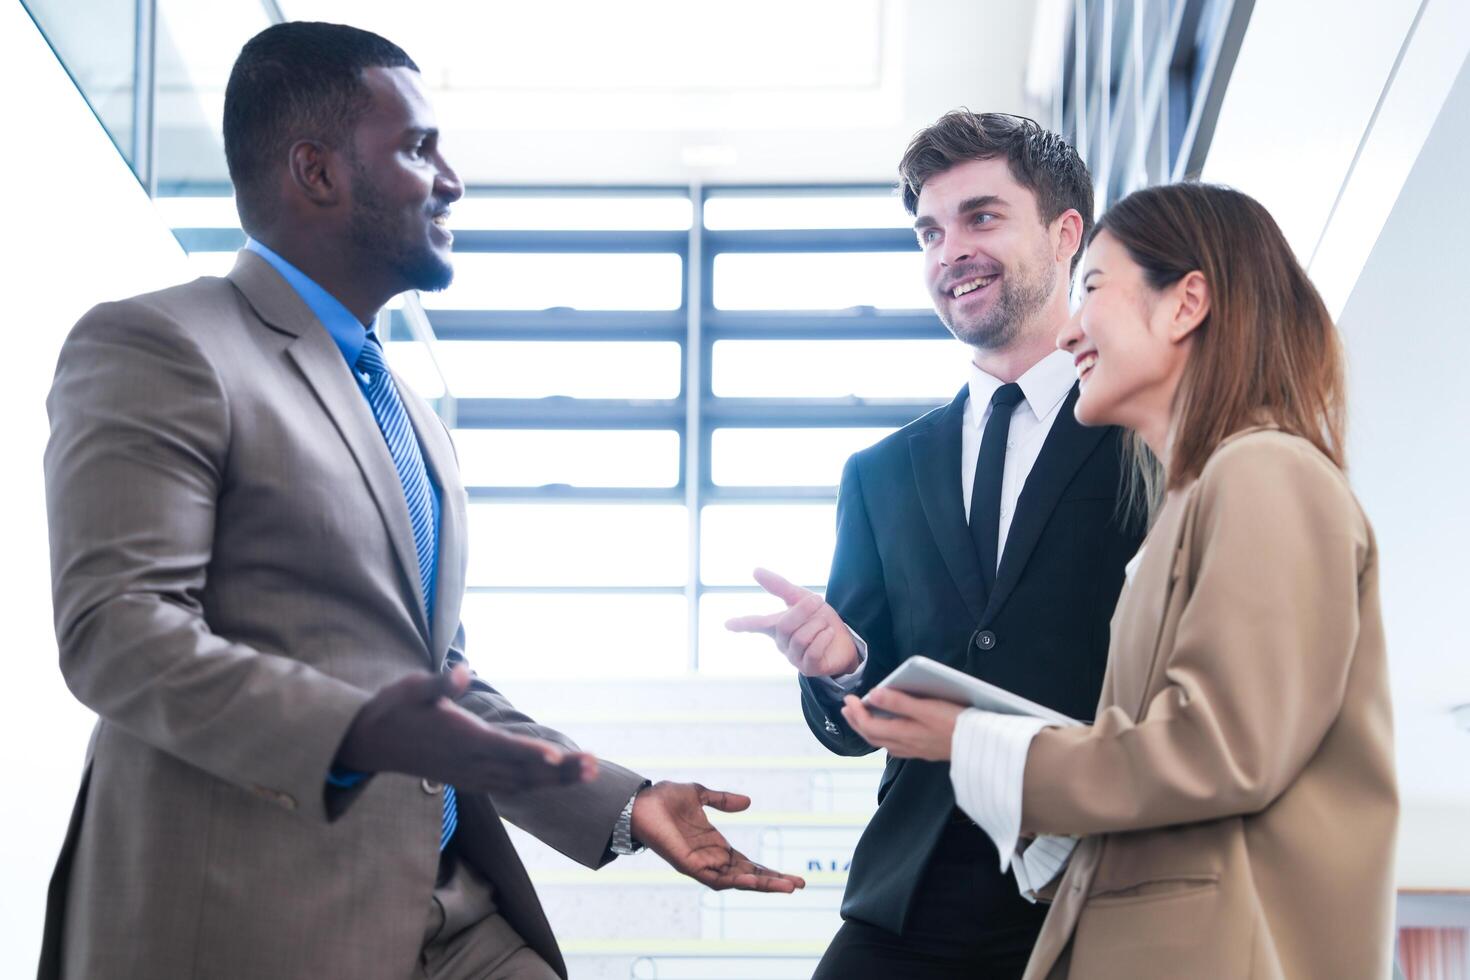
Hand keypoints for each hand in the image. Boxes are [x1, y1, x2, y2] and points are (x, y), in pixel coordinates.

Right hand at [335, 665, 597, 792]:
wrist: (370, 743)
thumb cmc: (394, 709)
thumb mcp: (411, 688)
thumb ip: (439, 683)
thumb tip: (461, 671)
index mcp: (460, 739)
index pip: (502, 749)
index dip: (531, 754)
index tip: (558, 758)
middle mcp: (469, 762)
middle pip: (521, 771)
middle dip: (560, 771)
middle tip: (594, 765)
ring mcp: (471, 775)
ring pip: (520, 782)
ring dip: (556, 779)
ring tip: (590, 771)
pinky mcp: (470, 779)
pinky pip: (510, 786)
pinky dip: (537, 783)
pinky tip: (559, 779)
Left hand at [630, 781, 805, 892]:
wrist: (639, 801)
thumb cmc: (664, 799)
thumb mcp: (701, 796)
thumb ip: (723, 801)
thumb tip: (748, 802)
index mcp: (714, 846)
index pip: (747, 864)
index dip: (768, 871)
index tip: (792, 877)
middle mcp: (710, 859)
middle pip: (747, 876)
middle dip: (772, 882)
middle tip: (799, 885)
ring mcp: (700, 864)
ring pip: (736, 881)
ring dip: (761, 884)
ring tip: (786, 886)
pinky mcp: (688, 864)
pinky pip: (715, 878)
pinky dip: (736, 880)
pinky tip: (754, 881)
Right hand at [724, 567, 858, 676]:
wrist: (845, 640)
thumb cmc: (819, 620)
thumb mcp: (802, 598)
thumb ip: (780, 587)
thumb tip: (755, 571)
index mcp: (776, 626)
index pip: (755, 624)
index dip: (742, 623)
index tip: (728, 623)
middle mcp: (781, 643)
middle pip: (785, 625)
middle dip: (803, 610)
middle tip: (817, 600)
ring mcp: (793, 658)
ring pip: (800, 637)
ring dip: (817, 624)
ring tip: (824, 623)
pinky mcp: (808, 669)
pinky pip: (813, 651)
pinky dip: (824, 638)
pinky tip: (829, 634)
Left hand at [840, 688, 965, 760]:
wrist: (980, 745)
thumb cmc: (956, 724)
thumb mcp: (927, 708)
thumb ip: (899, 702)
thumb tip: (873, 694)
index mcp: (903, 734)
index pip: (869, 725)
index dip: (855, 712)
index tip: (848, 698)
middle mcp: (905, 745)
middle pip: (872, 736)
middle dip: (856, 721)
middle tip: (847, 708)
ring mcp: (914, 750)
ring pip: (882, 742)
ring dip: (868, 728)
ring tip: (861, 716)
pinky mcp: (923, 750)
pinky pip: (895, 745)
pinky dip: (884, 735)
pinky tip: (888, 728)